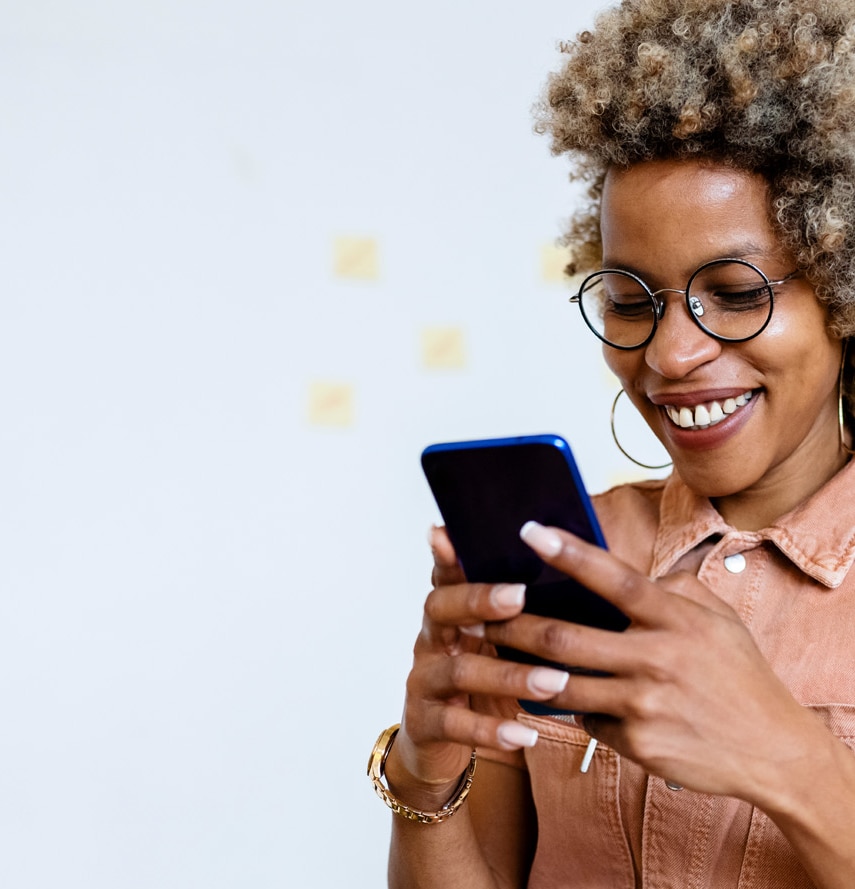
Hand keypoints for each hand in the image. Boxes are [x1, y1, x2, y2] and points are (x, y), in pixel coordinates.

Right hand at [386, 526, 570, 806]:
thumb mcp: (495, 641)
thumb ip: (519, 612)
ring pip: (459, 669)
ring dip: (509, 674)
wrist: (441, 741)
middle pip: (441, 608)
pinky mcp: (426, 722)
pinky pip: (456, 724)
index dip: (447, 555)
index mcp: (450, 612)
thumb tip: (572, 572)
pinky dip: (492, 729)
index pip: (447, 574)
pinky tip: (525, 733)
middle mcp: (431, 639)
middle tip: (521, 595)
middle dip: (480, 600)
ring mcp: (424, 680)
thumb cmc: (484, 678)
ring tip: (555, 680)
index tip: (451, 532)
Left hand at [482, 521, 825, 804]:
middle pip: (565, 638)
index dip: (570, 553)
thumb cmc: (739, 675)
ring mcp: (645, 705)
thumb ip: (672, 590)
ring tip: (493, 652)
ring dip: (522, 669)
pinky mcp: (638, 743)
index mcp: (676, 619)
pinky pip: (587, 719)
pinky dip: (572, 707)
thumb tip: (624, 573)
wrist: (773, 750)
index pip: (615, 578)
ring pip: (561, 684)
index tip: (530, 531)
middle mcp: (658, 659)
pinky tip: (560, 699)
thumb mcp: (717, 620)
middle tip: (479, 613)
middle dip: (514, 625)